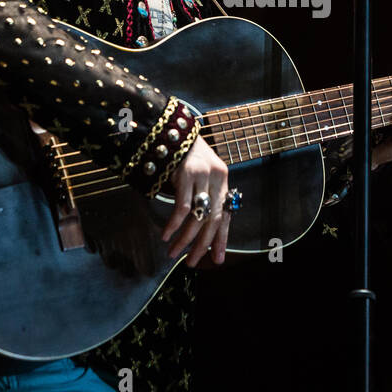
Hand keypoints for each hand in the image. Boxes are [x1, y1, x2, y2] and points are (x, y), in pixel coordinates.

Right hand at [163, 135, 231, 266]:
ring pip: (198, 216)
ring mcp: (203, 175)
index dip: (221, 239)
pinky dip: (174, 225)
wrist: (171, 128)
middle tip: (192, 263)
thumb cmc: (183, 154)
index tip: (217, 259)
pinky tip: (166, 235)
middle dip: (203, 245)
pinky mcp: (187, 173)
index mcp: (223, 180)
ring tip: (173, 253)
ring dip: (185, 239)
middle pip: (213, 219)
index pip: (225, 215)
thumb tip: (199, 226)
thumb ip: (203, 195)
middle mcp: (217, 178)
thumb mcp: (199, 174)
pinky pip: (182, 207)